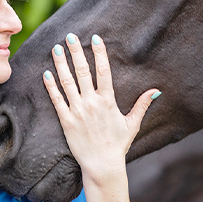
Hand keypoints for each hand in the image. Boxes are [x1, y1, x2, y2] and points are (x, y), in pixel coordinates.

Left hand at [42, 33, 159, 182]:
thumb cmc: (118, 145)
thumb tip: (156, 90)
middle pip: (82, 72)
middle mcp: (92, 103)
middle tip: (70, 36)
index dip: (99, 53)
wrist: (102, 165)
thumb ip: (142, 105)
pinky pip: (56, 100)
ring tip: (56, 48)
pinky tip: (46, 72)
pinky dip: (50, 86)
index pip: (103, 71)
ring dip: (61, 64)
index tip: (95, 38)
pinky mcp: (65, 121)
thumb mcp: (132, 124)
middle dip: (76, 52)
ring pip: (67, 82)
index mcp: (108, 101)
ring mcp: (77, 111)